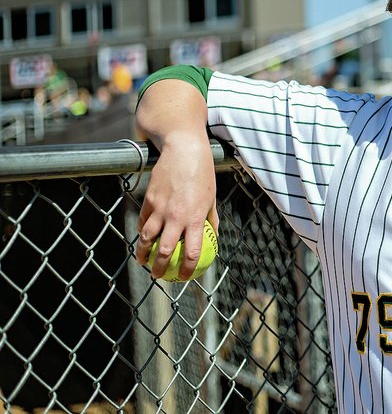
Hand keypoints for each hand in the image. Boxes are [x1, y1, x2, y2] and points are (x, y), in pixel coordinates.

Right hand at [135, 134, 217, 279]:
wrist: (184, 150)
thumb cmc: (203, 174)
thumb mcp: (211, 198)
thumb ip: (211, 219)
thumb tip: (213, 238)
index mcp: (195, 219)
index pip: (191, 253)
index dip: (186, 270)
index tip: (184, 278)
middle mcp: (176, 217)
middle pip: (164, 251)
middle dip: (159, 268)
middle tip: (158, 276)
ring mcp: (160, 208)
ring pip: (147, 238)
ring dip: (142, 253)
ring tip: (142, 261)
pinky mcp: (149, 199)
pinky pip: (143, 220)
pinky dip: (141, 231)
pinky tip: (142, 237)